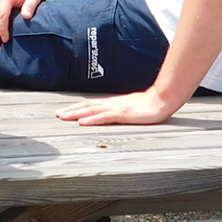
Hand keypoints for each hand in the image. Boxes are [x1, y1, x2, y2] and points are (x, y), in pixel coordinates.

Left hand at [55, 89, 185, 125]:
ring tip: (63, 117)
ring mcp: (117, 108)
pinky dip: (92, 119)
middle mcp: (112, 104)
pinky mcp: (123, 114)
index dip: (77, 107)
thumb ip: (122, 111)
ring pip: (92, 110)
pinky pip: (104, 117)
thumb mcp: (133, 109)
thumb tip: (114, 114)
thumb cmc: (151, 105)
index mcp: (114, 103)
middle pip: (87, 106)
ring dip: (76, 113)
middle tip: (58, 115)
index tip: (65, 111)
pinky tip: (82, 122)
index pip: (91, 104)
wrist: (163, 99)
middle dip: (71, 110)